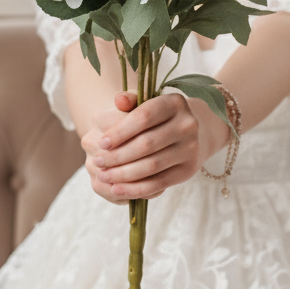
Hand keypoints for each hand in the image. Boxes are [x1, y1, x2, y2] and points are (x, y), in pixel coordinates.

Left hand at [81, 90, 229, 203]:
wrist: (192, 133)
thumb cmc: (159, 117)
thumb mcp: (146, 103)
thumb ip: (130, 100)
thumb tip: (119, 100)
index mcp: (174, 103)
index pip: (143, 117)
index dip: (120, 132)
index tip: (102, 143)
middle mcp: (187, 125)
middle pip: (146, 144)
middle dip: (118, 155)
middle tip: (97, 161)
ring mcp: (190, 149)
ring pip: (151, 166)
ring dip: (123, 174)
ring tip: (104, 175)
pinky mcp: (187, 170)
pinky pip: (158, 183)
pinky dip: (136, 189)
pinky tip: (117, 189)